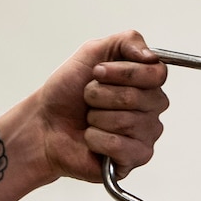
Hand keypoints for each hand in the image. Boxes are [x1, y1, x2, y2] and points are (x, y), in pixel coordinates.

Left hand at [31, 31, 169, 182]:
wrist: (44, 122)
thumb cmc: (68, 91)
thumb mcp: (93, 52)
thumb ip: (128, 41)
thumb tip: (151, 56)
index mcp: (147, 83)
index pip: (156, 74)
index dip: (124, 73)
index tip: (97, 72)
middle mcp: (152, 109)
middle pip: (139, 97)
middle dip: (101, 94)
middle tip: (87, 98)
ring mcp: (146, 136)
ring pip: (127, 122)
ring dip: (96, 116)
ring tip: (88, 119)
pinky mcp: (134, 159)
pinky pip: (119, 145)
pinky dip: (95, 138)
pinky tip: (90, 138)